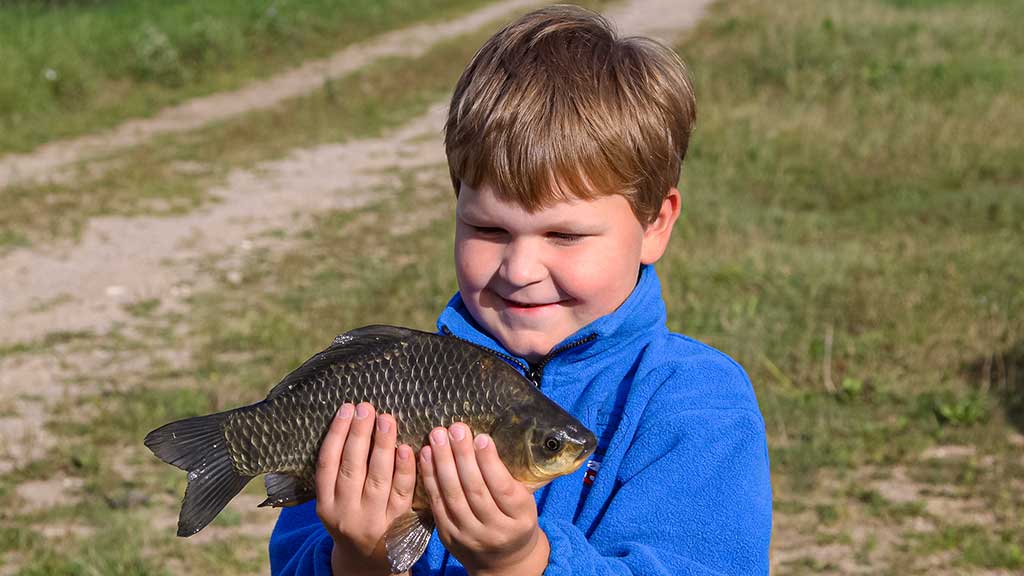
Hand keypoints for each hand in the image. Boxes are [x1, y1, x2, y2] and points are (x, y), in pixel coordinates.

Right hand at [315, 402, 416, 575]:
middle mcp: (345, 513)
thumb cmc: (352, 518)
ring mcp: (372, 520)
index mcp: (325, 504)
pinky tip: (407, 449)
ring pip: (377, 478)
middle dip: (359, 434)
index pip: (327, 464)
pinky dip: (404, 470)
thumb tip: (351, 420)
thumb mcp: (335, 502)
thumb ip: (338, 471)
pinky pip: (402, 493)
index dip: (336, 434)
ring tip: (387, 419)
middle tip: (367, 408)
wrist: (369, 561)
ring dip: (382, 446)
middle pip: (351, 468)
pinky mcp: (398, 524)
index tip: (346, 408)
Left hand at [419, 423, 549, 575]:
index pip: (502, 488)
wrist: (503, 561)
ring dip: (442, 463)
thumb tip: (483, 439)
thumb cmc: (515, 520)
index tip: (481, 436)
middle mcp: (494, 531)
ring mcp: (469, 536)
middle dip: (462, 456)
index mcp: (519, 518)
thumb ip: (508, 477)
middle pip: (475, 490)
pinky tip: (426, 456)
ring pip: (453, 496)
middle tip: (455, 429)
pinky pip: (437, 504)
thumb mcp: (523, 502)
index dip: (490, 462)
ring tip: (438, 436)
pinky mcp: (448, 536)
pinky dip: (430, 478)